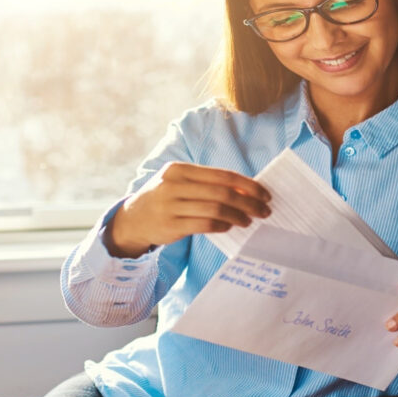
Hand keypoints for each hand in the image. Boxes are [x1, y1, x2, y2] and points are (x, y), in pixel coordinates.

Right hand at [105, 163, 270, 257]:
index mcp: (180, 170)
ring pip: (215, 209)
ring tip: (248, 221)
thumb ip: (207, 185)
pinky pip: (204, 224)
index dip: (247, 185)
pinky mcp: (170, 225)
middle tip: (264, 211)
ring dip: (237, 216)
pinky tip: (229, 227)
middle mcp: (174, 185)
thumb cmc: (164, 198)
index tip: (264, 194)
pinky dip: (221, 226)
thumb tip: (246, 192)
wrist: (133, 219)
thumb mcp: (179, 183)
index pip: (222, 175)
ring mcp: (171, 205)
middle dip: (248, 202)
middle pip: (222, 192)